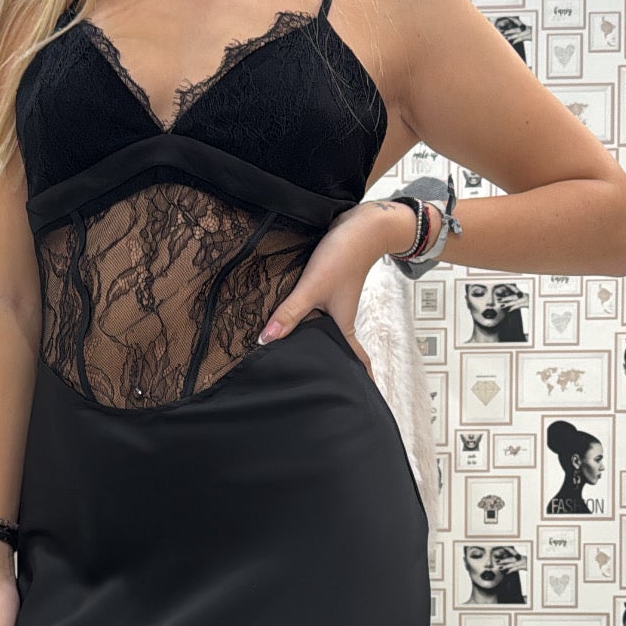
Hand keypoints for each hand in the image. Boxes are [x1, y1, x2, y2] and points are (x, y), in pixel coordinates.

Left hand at [256, 199, 437, 376]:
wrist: (360, 225)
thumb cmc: (343, 256)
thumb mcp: (313, 287)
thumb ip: (290, 312)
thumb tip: (265, 340)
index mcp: (343, 327)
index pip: (355, 362)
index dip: (358, 382)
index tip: (354, 401)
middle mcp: (338, 320)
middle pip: (334, 350)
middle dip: (328, 368)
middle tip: (311, 389)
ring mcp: (331, 305)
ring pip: (321, 332)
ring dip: (311, 343)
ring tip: (292, 362)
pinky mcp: (323, 290)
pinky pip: (312, 312)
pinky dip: (302, 321)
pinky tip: (286, 324)